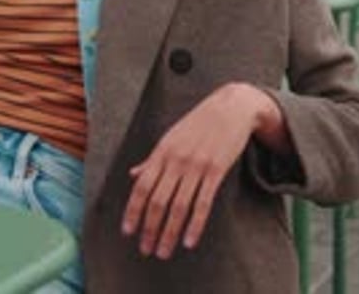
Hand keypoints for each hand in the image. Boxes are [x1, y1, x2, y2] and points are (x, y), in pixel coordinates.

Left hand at [121, 82, 286, 259]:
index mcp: (162, 151)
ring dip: (169, 232)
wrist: (230, 107)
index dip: (133, 210)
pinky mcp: (216, 170)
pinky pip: (203, 202)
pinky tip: (189, 241)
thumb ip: (152, 159)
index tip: (128, 231)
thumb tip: (133, 174)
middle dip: (149, 228)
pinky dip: (195, 224)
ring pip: (178, 206)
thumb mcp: (171, 137)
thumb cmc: (199, 123)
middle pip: (158, 200)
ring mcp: (196, 165)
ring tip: (163, 251)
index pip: (142, 186)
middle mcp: (176, 159)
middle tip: (146, 250)